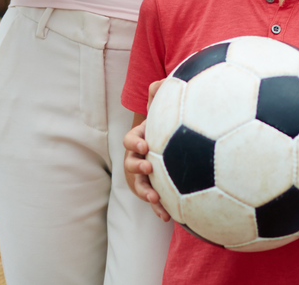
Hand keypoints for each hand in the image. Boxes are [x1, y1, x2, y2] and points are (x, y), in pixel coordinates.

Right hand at [123, 81, 168, 221]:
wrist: (165, 144)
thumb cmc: (163, 125)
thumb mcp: (160, 111)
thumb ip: (159, 97)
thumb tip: (159, 81)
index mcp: (139, 140)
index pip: (130, 140)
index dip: (135, 142)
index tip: (144, 144)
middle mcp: (136, 159)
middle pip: (131, 164)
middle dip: (137, 166)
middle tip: (148, 166)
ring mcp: (143, 176)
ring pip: (140, 185)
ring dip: (146, 191)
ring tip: (155, 197)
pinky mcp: (151, 188)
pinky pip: (153, 200)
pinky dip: (158, 208)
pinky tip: (168, 216)